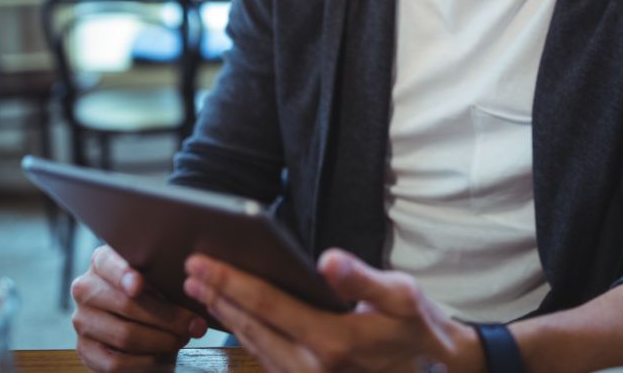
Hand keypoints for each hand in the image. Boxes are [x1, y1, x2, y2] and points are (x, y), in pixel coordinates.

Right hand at [71, 244, 207, 371]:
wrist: (136, 319)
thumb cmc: (153, 291)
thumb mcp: (158, 277)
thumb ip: (169, 281)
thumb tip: (195, 302)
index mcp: (102, 262)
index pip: (109, 265)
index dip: (123, 275)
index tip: (137, 286)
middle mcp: (86, 289)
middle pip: (126, 305)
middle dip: (166, 318)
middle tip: (193, 325)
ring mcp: (82, 320)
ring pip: (124, 335)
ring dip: (160, 341)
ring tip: (182, 340)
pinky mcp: (85, 349)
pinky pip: (114, 362)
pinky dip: (144, 363)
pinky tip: (163, 359)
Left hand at [182, 248, 483, 371]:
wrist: (432, 369)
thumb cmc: (415, 327)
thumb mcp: (400, 296)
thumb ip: (361, 278)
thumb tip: (326, 260)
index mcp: (331, 342)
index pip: (268, 305)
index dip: (231, 282)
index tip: (202, 261)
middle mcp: (311, 367)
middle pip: (251, 326)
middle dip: (217, 295)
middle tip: (189, 268)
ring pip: (253, 344)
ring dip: (225, 314)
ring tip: (200, 287)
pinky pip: (265, 357)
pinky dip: (243, 333)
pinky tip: (232, 314)